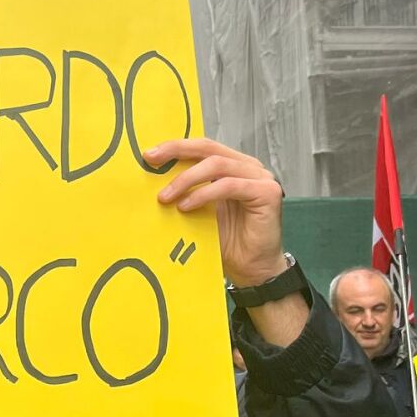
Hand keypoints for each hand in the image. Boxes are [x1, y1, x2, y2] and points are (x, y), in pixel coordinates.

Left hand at [144, 138, 284, 287]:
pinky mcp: (267, 192)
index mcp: (232, 165)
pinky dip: (203, 194)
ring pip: (217, 164)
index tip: (149, 154)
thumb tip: (150, 178)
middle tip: (152, 160)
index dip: (175, 146)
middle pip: (208, 148)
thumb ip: (184, 190)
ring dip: (186, 179)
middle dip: (177, 151)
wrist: (251, 269)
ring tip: (166, 197)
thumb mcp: (197, 208)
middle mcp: (248, 166)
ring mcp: (260, 177)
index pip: (202, 147)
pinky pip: (229, 185)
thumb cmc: (226, 241)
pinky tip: (186, 206)